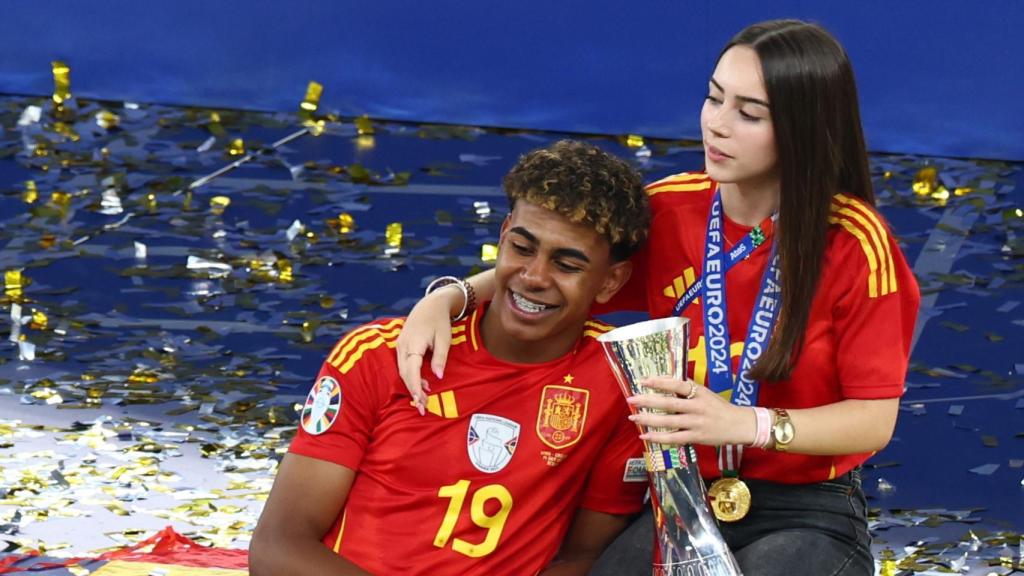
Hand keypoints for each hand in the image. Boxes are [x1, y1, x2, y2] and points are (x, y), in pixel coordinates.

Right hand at [396, 288, 457, 413]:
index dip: (415, 387)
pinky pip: (403, 365)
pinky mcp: (401, 346)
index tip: (421, 401)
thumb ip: (440, 358)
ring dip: (412, 385)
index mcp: (413, 343)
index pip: (412, 370)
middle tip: (423, 408)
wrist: (430, 305)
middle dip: (413, 391)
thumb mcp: (444, 339)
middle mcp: (403, 345)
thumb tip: (438, 376)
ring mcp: (400, 345)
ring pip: (403, 371)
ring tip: (424, 399)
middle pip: (405, 374)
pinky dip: (411, 377)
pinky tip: (422, 384)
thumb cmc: (439, 321)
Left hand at [626, 377, 755, 446]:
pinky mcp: (697, 437)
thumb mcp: (705, 392)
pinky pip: (674, 438)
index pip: (677, 384)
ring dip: (649, 419)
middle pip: (669, 403)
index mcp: (699, 392)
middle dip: (648, 401)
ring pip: (669, 422)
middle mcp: (697, 407)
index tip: (643, 380)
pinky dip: (658, 437)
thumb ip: (686, 386)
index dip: (659, 382)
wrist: (739, 424)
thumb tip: (664, 378)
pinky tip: (645, 435)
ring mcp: (696, 423)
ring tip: (633, 417)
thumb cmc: (718, 407)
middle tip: (631, 399)